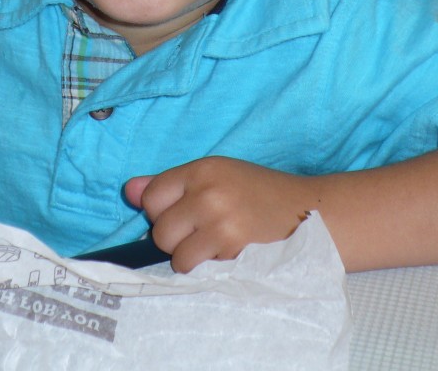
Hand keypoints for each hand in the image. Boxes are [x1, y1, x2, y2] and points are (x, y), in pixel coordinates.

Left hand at [125, 157, 308, 272]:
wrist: (309, 213)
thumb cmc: (260, 194)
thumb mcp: (219, 177)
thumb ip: (173, 184)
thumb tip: (128, 190)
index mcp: (203, 168)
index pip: (152, 196)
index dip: (162, 211)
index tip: (183, 214)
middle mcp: (208, 192)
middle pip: (159, 230)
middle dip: (175, 238)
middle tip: (203, 232)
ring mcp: (219, 221)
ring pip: (175, 255)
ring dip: (190, 258)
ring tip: (215, 245)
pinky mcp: (232, 248)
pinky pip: (197, 269)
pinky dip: (208, 268)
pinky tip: (229, 253)